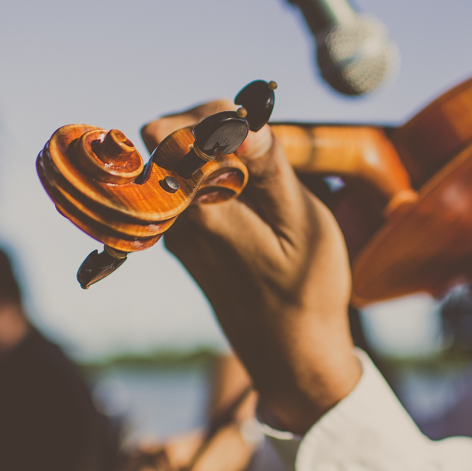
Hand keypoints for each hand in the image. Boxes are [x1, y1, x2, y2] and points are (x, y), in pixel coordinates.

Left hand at [142, 102, 361, 432]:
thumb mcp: (302, 222)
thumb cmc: (305, 289)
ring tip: (262, 167)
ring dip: (215, 150)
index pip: (169, 132)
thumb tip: (239, 121)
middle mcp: (176, 219)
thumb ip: (268, 168)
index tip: (255, 128)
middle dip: (210, 126)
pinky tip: (252, 191)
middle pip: (166, 141)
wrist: (291, 354)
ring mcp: (178, 231)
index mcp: (199, 211)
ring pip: (176, 163)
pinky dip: (215, 175)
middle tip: (260, 142)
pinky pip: (187, 188)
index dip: (212, 115)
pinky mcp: (188, 241)